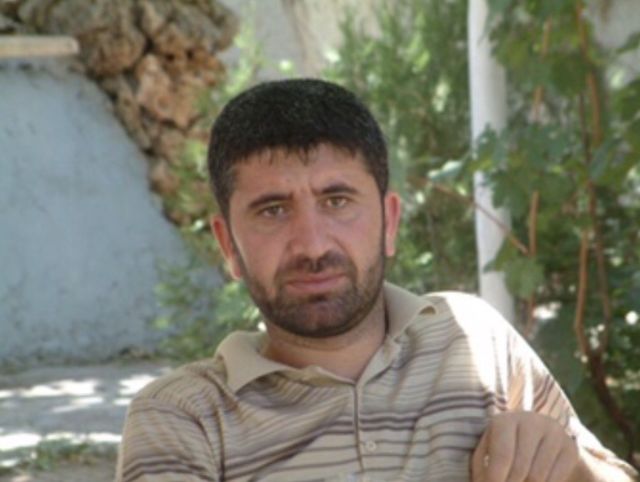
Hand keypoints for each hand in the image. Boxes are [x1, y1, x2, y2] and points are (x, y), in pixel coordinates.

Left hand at [470, 411, 586, 481]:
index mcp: (505, 420)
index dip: (496, 479)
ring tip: (521, 481)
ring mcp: (554, 433)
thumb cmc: (506, 446)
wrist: (539, 437)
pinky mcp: (570, 448)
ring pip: (538, 477)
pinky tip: (537, 481)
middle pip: (521, 469)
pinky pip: (556, 479)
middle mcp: (531, 421)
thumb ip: (481, 466)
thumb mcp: (489, 450)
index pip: (503, 455)